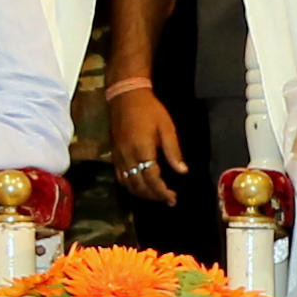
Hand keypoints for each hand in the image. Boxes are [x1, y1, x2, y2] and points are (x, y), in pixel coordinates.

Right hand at [109, 88, 183, 206]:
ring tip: (157, 196)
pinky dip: (130, 186)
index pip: (152, 179)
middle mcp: (127, 157)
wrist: (125, 96)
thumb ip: (174, 151)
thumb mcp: (167, 127)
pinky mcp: (114, 154)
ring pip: (128, 184)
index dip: (162, 192)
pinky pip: (120, 177)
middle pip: (139, 186)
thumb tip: (182, 171)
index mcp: (142, 150)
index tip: (173, 198)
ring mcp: (118, 157)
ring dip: (142, 194)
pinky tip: (140, 186)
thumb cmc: (149, 109)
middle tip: (168, 200)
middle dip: (154, 196)